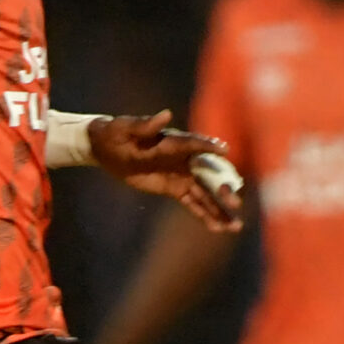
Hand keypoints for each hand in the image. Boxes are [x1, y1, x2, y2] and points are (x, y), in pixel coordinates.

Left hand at [88, 112, 244, 231]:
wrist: (107, 148)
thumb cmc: (116, 132)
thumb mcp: (126, 127)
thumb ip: (146, 124)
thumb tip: (165, 115)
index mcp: (174, 141)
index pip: (195, 144)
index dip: (209, 148)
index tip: (224, 151)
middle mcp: (184, 158)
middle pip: (208, 175)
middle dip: (222, 189)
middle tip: (235, 202)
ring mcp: (182, 175)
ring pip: (206, 194)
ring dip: (221, 210)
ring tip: (236, 226)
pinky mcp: (175, 189)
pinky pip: (194, 203)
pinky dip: (205, 215)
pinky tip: (219, 228)